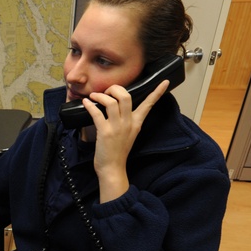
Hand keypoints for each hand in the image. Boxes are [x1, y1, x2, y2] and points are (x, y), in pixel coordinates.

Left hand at [83, 80, 169, 201]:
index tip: (165, 81)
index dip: (157, 92)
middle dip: (115, 88)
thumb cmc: (118, 151)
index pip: (149, 104)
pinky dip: (90, 105)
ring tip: (95, 96)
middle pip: (126, 96)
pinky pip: (97, 113)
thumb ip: (127, 121)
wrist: (113, 168)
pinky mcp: (105, 132)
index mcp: (136, 123)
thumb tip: (118, 107)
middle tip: (107, 91)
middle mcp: (129, 123)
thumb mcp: (129, 134)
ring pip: (111, 102)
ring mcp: (117, 127)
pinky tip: (86, 103)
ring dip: (101, 96)